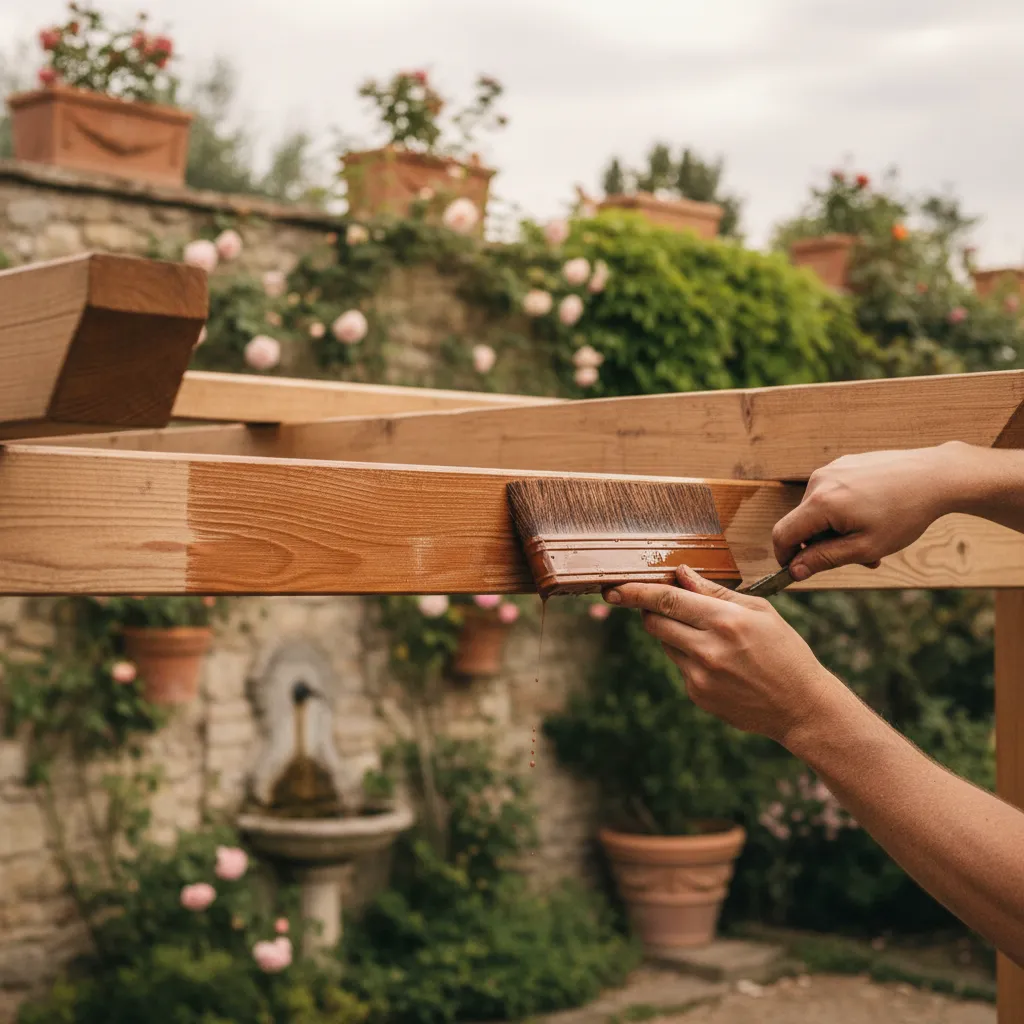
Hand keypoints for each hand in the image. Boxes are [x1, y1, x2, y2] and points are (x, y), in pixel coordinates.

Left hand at [604, 566, 841, 746]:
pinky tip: (721, 664)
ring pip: (665, 643)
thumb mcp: (759, 612)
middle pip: (654, 622)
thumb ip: (715, 593)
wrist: (800, 706)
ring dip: (674, 632)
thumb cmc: (784, 651)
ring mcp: (699, 676)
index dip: (635, 592)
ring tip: (710, 637)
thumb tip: (680, 573)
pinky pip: (679, 666)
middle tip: (658, 603)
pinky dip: (689, 656)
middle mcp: (708, 649)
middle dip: (649, 609)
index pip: (666, 600)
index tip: (613, 587)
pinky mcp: (697, 695)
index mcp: (725, 622)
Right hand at [772, 443, 963, 579]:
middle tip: (859, 558)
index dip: (785, 557)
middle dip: (822, 545)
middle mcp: (819, 481)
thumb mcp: (865, 547)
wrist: (936, 475)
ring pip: (818, 510)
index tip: (799, 572)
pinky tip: (873, 515)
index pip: (783, 535)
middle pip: (802, 523)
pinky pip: (832, 494)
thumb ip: (824, 559)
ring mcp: (831, 469)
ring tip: (871, 537)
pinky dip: (844, 511)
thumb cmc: (904, 514)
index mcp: (820, 503)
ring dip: (836, 529)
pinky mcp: (844, 464)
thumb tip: (793, 570)